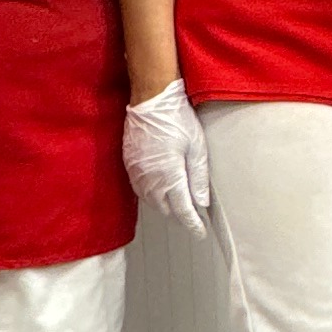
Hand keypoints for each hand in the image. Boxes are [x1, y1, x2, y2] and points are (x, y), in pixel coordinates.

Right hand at [126, 77, 211, 231]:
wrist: (151, 99)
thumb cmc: (177, 119)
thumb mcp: (197, 147)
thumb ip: (198, 177)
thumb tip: (201, 202)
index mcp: (170, 176)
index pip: (182, 209)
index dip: (192, 224)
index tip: (199, 232)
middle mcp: (150, 178)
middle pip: (165, 208)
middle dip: (178, 214)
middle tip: (192, 214)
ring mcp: (136, 171)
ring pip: (150, 201)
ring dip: (164, 205)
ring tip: (177, 203)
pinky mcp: (129, 163)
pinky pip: (139, 188)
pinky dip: (150, 194)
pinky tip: (159, 190)